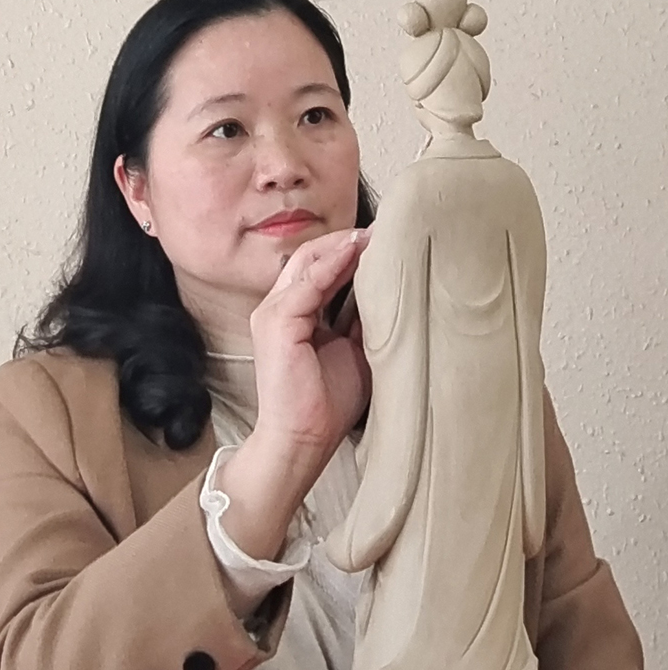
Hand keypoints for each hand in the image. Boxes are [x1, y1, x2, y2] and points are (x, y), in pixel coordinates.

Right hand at [214, 228, 371, 562]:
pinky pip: (307, 283)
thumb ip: (366, 320)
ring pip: (309, 261)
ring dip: (345, 245)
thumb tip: (398, 292)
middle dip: (350, 240)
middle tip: (391, 228)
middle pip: (313, 255)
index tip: (391, 239)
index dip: (353, 250)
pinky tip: (360, 251)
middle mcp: (278, 307)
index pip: (321, 266)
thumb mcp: (356, 351)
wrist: (302, 441)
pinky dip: (334, 264)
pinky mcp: (277, 323)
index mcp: (294, 313)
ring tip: (380, 234)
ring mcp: (272, 313)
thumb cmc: (326, 405)